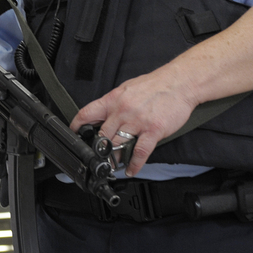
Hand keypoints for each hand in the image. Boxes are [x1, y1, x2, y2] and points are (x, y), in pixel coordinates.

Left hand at [70, 71, 197, 176]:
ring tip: (112, 166)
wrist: (179, 82)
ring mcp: (137, 121)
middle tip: (97, 158)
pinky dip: (134, 164)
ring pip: (118, 145)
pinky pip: (140, 152)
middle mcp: (122, 111)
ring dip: (114, 159)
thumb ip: (114, 103)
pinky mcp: (153, 130)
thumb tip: (103, 115)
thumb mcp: (127, 89)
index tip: (74, 135)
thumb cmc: (154, 85)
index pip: (88, 113)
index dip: (77, 126)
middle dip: (99, 148)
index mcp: (114, 99)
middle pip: (103, 134)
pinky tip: (131, 169)